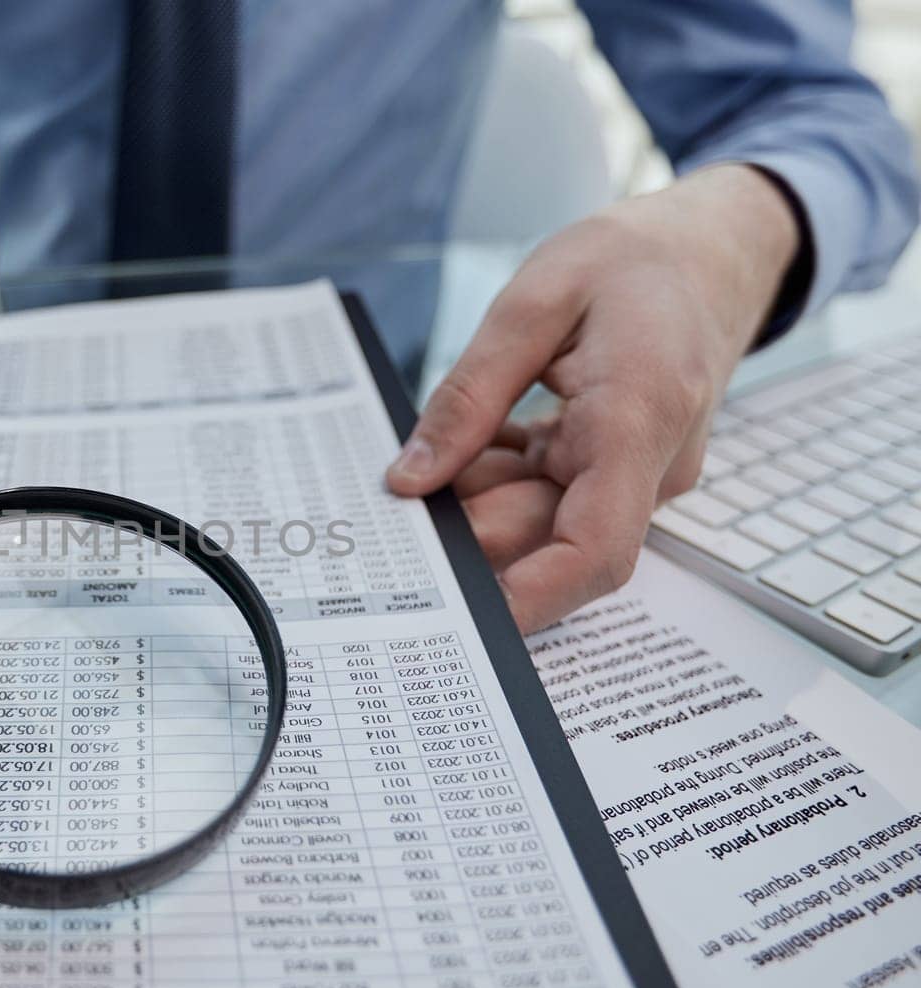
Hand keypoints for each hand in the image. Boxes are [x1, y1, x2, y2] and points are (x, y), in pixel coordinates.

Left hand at [387, 164, 800, 631]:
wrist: (712, 249)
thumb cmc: (634, 261)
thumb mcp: (535, 300)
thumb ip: (470, 394)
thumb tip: (410, 479)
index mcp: (638, 418)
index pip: (597, 547)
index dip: (532, 597)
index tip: (466, 616)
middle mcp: (647, 465)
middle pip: (548, 539)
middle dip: (467, 528)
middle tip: (396, 496)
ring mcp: (634, 474)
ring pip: (538, 520)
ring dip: (476, 496)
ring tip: (440, 441)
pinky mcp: (614, 470)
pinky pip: (546, 497)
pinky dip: (497, 477)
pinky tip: (472, 440)